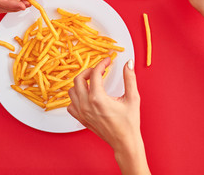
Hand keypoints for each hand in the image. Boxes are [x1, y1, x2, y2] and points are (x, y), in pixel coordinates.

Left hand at [68, 58, 150, 174]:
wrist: (124, 142)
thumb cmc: (129, 122)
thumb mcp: (132, 98)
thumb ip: (130, 78)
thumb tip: (128, 63)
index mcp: (98, 98)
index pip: (95, 74)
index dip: (101, 64)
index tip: (107, 61)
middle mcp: (86, 105)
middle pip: (78, 79)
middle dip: (88, 71)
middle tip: (99, 71)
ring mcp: (81, 112)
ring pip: (71, 91)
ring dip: (80, 84)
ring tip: (92, 83)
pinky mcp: (81, 118)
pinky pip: (71, 104)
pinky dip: (76, 98)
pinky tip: (86, 97)